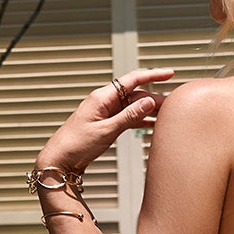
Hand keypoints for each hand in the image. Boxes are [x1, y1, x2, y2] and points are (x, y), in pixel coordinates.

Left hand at [36, 68, 173, 172]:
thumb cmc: (76, 144)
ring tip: (167, 115)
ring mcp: (105, 112)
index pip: (132, 80)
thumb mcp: (106, 130)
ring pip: (132, 106)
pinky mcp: (105, 123)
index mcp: (102, 97)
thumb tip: (149, 101)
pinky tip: (152, 124)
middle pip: (135, 94)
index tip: (170, 73)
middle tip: (174, 105)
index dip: (152, 75)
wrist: (59, 160)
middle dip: (155, 97)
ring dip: (149, 110)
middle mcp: (104, 101)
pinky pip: (127, 117)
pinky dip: (140, 120)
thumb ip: (129, 116)